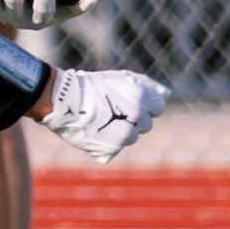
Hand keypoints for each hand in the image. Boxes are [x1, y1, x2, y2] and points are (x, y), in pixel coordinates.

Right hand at [42, 67, 169, 162]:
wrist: (63, 100)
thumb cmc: (92, 86)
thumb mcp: (123, 77)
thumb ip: (149, 86)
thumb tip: (166, 95)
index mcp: (144, 100)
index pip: (158, 106)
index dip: (143, 102)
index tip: (127, 99)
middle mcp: (139, 120)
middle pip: (146, 124)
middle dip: (133, 117)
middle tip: (112, 109)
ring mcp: (125, 138)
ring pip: (130, 137)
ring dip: (120, 131)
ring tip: (100, 118)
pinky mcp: (111, 151)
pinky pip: (114, 149)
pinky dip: (106, 143)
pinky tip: (94, 131)